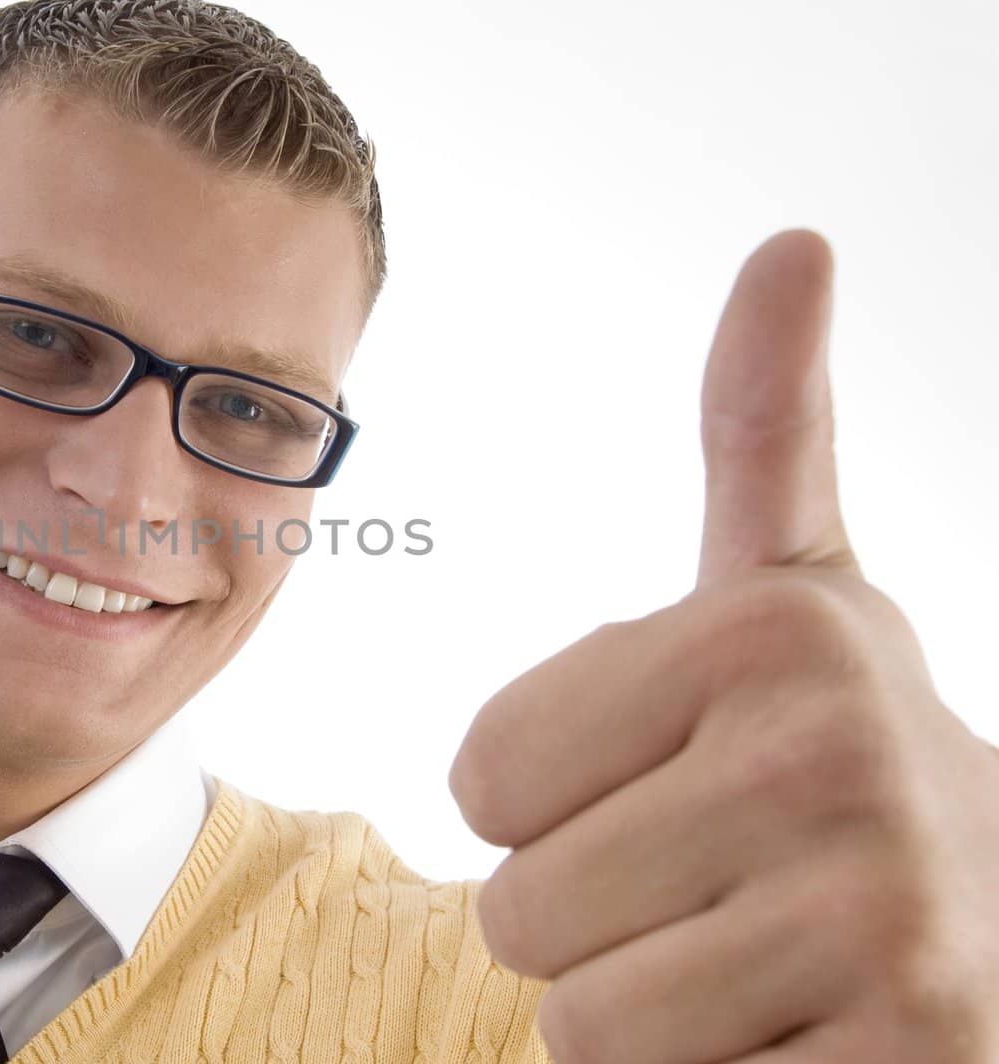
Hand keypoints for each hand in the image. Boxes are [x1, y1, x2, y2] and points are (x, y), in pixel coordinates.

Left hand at [450, 230, 998, 1062]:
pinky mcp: (913, 1058)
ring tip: (750, 955)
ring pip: (576, 1019)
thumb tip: (792, 245)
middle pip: (515, 905)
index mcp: (767, 634)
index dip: (544, 803)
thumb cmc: (846, 754)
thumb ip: (765, 429)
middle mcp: (835, 761)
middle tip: (713, 883)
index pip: (477, 777)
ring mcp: (887, 925)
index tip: (658, 782)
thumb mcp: (799, 590)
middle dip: (594, 911)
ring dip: (641, 1007)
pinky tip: (797, 1029)